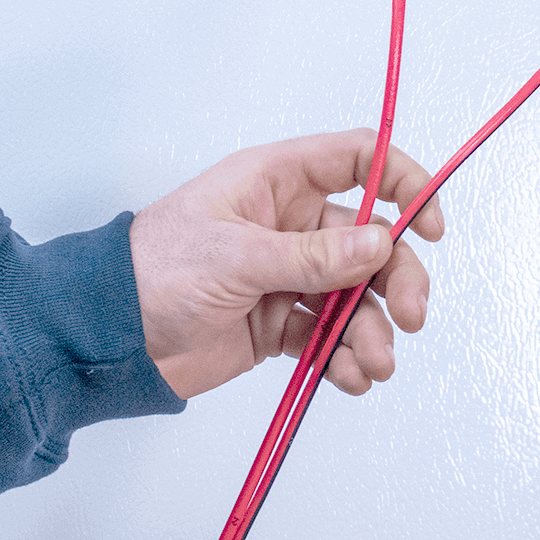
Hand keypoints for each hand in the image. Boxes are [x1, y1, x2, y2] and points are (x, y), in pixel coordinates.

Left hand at [128, 129, 445, 400]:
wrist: (110, 338)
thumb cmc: (153, 272)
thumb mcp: (235, 257)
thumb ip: (311, 256)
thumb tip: (379, 245)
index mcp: (275, 182)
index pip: (357, 162)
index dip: (402, 184)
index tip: (429, 225)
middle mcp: (288, 225)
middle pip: (371, 242)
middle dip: (396, 280)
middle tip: (410, 317)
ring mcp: (287, 275)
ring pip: (356, 297)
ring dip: (373, 331)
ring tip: (370, 366)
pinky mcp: (280, 323)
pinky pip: (330, 337)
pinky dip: (345, 358)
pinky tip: (348, 378)